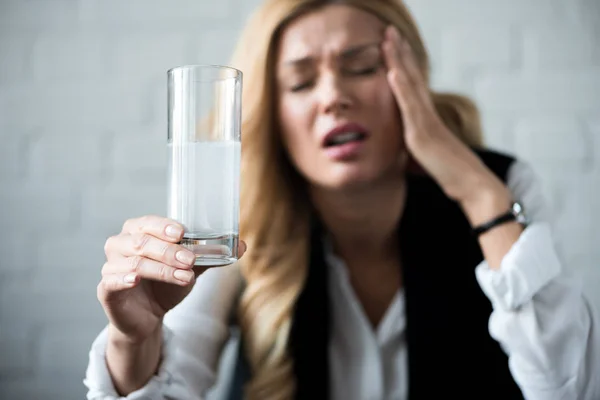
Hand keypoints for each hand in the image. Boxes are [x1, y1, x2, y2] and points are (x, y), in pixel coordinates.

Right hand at [98, 215, 245, 342]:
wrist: (148, 316)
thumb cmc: (165, 284)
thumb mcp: (189, 268)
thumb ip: (210, 255)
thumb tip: (242, 245)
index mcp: (138, 231)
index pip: (148, 222)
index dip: (164, 226)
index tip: (183, 233)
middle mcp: (120, 244)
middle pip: (142, 241)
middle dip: (169, 251)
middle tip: (190, 260)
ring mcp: (111, 266)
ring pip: (134, 262)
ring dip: (161, 269)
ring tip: (184, 277)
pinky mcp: (106, 288)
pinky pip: (112, 280)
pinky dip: (124, 278)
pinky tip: (136, 279)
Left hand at [381, 25, 509, 216]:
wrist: (472, 184)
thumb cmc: (452, 175)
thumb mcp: (427, 159)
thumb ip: (418, 150)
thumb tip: (410, 154)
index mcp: (427, 118)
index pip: (412, 85)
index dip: (403, 64)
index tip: (393, 46)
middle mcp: (427, 113)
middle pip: (411, 76)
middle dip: (400, 52)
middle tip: (390, 30)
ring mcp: (425, 120)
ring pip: (409, 83)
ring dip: (398, 60)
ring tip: (388, 39)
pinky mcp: (423, 132)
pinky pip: (411, 105)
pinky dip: (401, 87)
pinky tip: (393, 70)